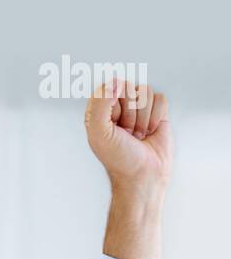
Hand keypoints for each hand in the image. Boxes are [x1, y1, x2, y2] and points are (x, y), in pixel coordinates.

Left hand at [85, 80, 172, 194]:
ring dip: (143, 118)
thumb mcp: (99, 133)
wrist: (143, 176)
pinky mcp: (156, 112)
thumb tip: (117, 81)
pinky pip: (160, 98)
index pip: (109, 88)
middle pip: (129, 87)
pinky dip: (156, 117)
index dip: (114, 106)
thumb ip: (100, 103)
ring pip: (145, 92)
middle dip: (130, 113)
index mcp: (99, 110)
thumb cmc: (119, 159)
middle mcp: (118, 107)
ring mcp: (138, 109)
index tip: (113, 126)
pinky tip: (150, 132)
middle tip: (127, 134)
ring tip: (138, 135)